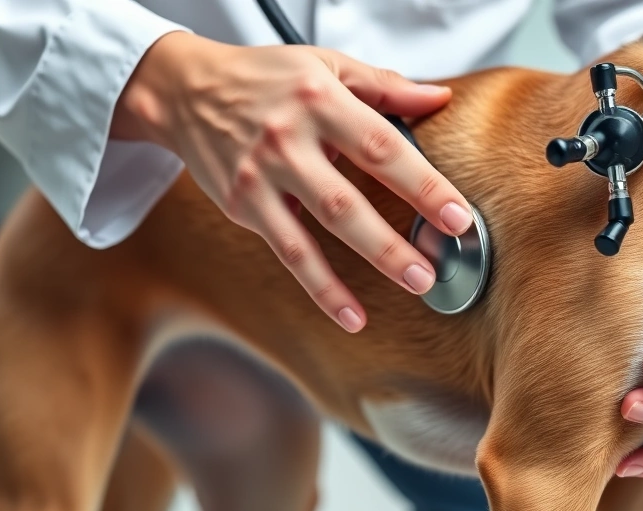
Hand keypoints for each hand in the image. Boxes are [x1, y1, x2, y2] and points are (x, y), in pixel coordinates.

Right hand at [111, 32, 472, 332]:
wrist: (185, 90)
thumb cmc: (264, 77)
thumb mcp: (325, 65)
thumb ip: (384, 85)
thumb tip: (438, 98)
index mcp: (319, 99)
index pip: (381, 146)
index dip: (422, 183)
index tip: (457, 215)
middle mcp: (287, 139)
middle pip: (347, 198)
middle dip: (394, 239)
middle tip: (435, 268)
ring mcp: (262, 176)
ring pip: (319, 230)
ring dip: (368, 261)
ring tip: (412, 283)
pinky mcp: (244, 205)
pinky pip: (288, 253)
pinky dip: (320, 287)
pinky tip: (351, 314)